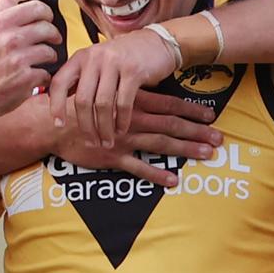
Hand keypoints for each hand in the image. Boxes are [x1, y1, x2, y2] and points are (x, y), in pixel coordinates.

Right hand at [0, 0, 57, 120]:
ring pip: (50, 52)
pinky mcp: (26, 80)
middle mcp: (10, 39)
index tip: (46, 20)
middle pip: (47, 28)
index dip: (46, 14)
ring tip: (44, 62)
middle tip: (54, 40)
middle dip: (54, 35)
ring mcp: (19, 60)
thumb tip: (14, 2)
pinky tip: (36, 79)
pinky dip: (44, 78)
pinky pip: (46, 74)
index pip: (36, 7)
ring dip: (50, 58)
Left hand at [49, 28, 176, 146]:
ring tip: (107, 141)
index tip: (59, 124)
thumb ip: (80, 80)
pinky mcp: (133, 71)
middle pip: (82, 100)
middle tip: (91, 142)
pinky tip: (121, 130)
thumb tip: (59, 102)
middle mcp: (94, 57)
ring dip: (104, 128)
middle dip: (86, 126)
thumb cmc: (124, 57)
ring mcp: (114, 63)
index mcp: (81, 57)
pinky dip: (122, 121)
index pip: (60, 83)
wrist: (157, 42)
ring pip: (103, 104)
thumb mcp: (97, 63)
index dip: (56, 106)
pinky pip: (123, 103)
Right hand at [55, 91, 221, 185]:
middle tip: (219, 138)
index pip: (169, 105)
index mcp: (133, 102)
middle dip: (197, 131)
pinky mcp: (113, 157)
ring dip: (185, 149)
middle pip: (172, 125)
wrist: (53, 124)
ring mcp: (124, 139)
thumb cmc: (80, 106)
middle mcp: (132, 119)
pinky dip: (156, 174)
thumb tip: (149, 92)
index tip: (212, 115)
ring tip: (206, 154)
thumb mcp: (107, 93)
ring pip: (161, 144)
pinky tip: (173, 180)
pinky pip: (138, 168)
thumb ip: (128, 95)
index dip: (192, 110)